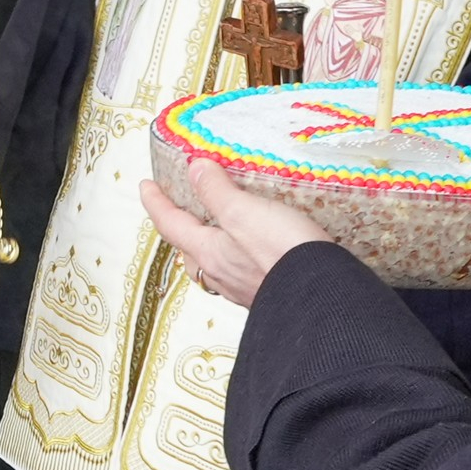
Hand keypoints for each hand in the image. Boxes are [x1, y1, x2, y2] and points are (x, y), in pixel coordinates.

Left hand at [142, 159, 333, 308]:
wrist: (325, 300)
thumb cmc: (282, 254)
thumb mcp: (244, 212)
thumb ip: (217, 191)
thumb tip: (194, 169)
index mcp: (208, 252)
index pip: (171, 224)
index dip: (156, 203)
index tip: (145, 185)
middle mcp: (221, 275)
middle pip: (188, 249)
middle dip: (179, 229)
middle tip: (177, 211)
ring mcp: (243, 288)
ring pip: (213, 265)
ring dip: (206, 246)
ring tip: (213, 231)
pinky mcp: (267, 294)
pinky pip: (238, 274)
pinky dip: (234, 258)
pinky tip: (250, 254)